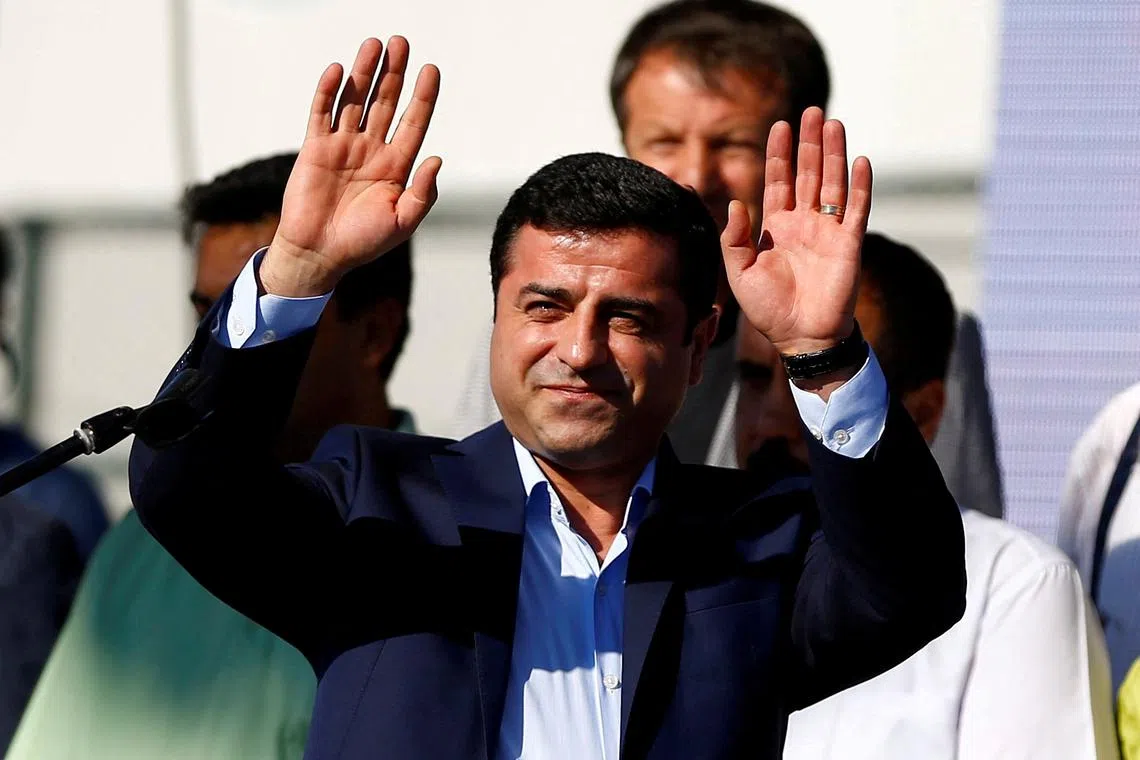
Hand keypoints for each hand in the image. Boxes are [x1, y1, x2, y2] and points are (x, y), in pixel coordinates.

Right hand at [260, 37, 441, 296]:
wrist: (320, 254)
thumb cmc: (363, 243)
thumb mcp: (403, 222)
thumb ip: (423, 193)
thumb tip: (437, 159)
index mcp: (396, 165)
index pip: (413, 122)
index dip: (423, 96)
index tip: (430, 70)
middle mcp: (371, 149)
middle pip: (386, 102)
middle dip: (394, 73)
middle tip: (401, 42)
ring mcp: (343, 146)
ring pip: (356, 100)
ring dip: (364, 73)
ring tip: (374, 45)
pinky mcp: (316, 148)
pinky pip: (322, 113)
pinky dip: (328, 92)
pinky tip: (337, 71)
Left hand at [721, 107, 871, 356]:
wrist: (800, 337)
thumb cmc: (768, 309)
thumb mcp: (739, 272)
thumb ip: (734, 238)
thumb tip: (737, 203)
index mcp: (776, 227)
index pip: (779, 181)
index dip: (779, 154)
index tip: (779, 125)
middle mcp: (803, 223)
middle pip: (808, 174)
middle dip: (809, 143)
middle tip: (812, 112)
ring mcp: (828, 231)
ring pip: (833, 183)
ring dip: (834, 154)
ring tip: (834, 124)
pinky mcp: (849, 244)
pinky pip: (857, 209)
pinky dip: (861, 185)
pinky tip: (861, 161)